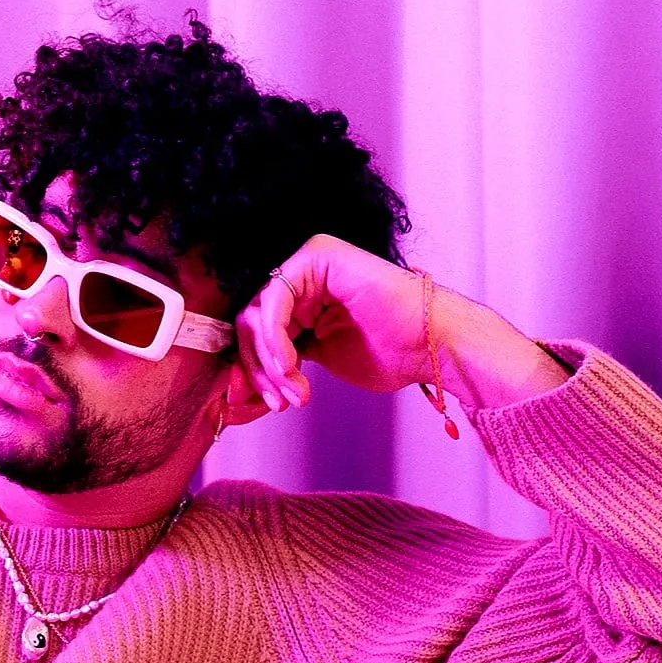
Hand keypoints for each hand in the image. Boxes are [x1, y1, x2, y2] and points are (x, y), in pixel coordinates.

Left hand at [224, 235, 566, 420]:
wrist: (429, 345)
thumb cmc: (384, 354)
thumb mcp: (314, 364)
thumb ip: (277, 366)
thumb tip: (232, 392)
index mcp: (296, 295)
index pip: (250, 330)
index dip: (245, 369)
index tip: (251, 405)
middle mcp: (298, 273)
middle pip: (246, 322)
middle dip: (254, 369)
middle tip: (273, 403)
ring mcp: (307, 261)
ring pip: (256, 314)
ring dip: (269, 363)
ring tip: (295, 392)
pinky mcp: (318, 257)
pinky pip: (275, 301)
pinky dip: (276, 340)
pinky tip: (293, 368)